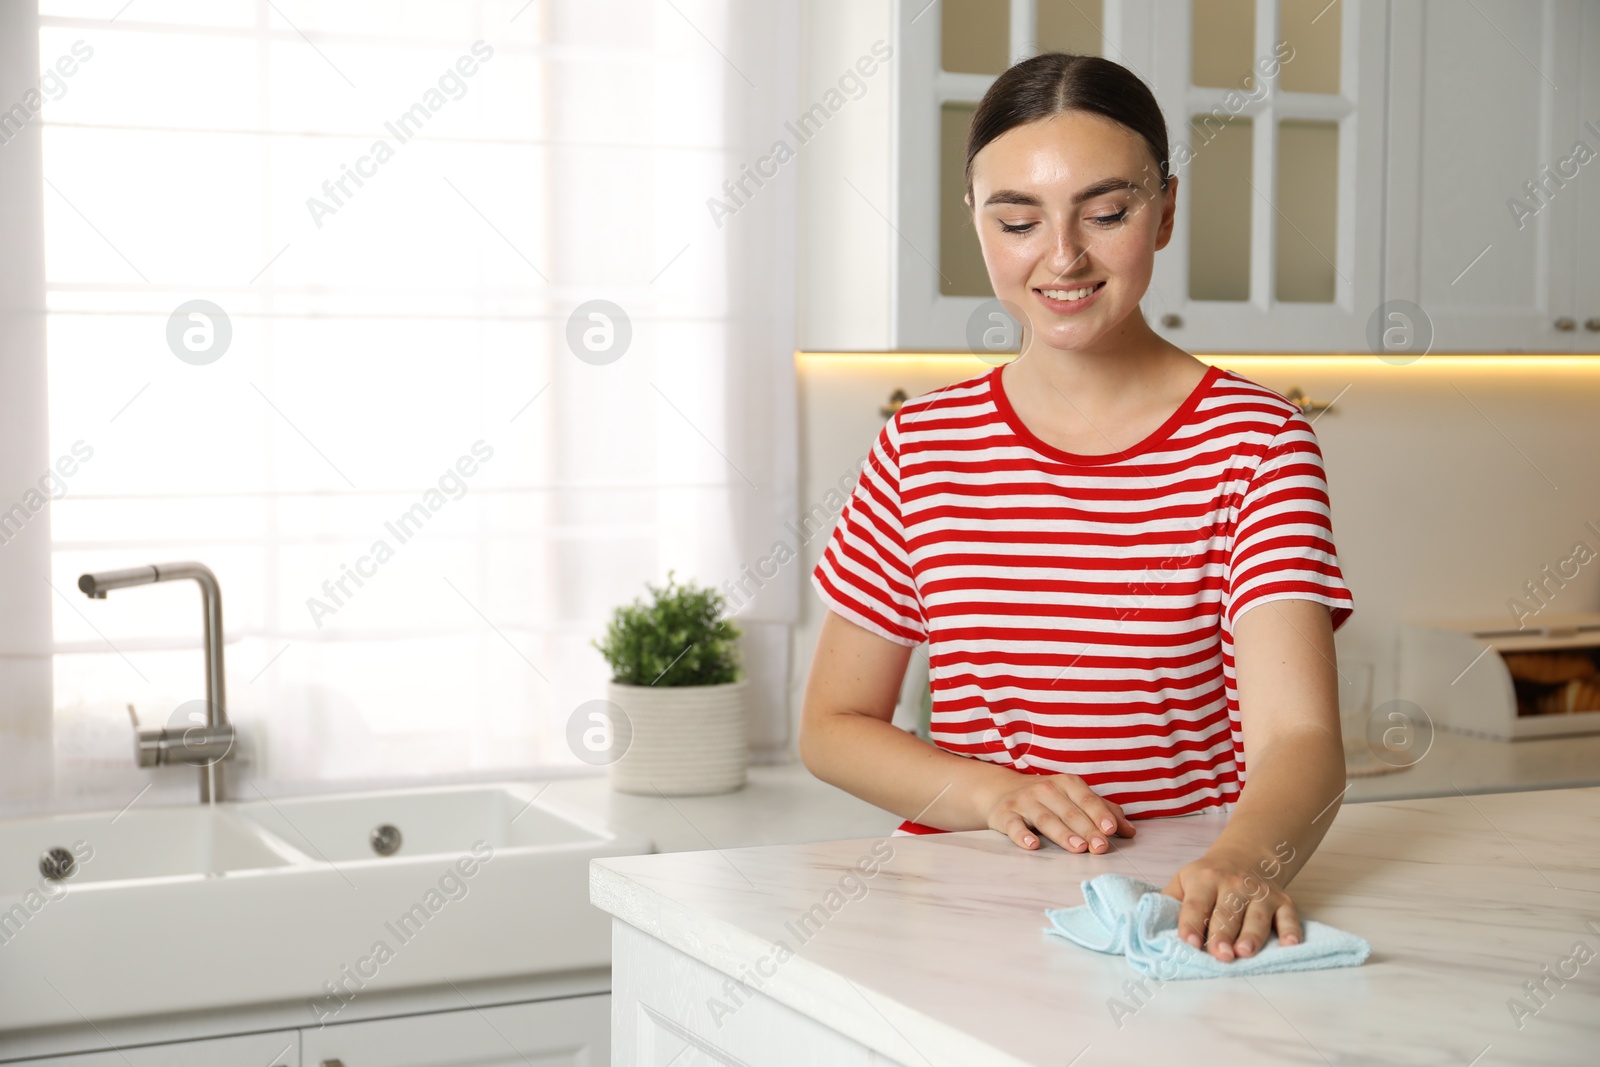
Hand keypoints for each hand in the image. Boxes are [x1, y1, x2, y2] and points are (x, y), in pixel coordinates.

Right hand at [984, 773, 1136, 853]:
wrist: (1001, 791)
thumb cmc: (1048, 798)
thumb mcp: (1074, 798)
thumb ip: (1103, 812)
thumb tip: (1131, 832)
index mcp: (1067, 783)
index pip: (1087, 799)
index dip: (1099, 814)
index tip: (1111, 830)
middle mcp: (1046, 789)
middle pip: (1069, 812)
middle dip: (1086, 829)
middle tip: (1100, 847)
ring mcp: (1024, 801)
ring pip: (1046, 819)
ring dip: (1062, 834)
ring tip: (1078, 848)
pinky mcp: (1005, 815)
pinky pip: (1014, 825)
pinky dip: (1022, 835)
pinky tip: (1033, 845)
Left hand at [1162, 850, 1301, 960]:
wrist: (1246, 856)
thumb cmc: (1207, 878)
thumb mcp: (1183, 881)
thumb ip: (1168, 902)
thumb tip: (1151, 927)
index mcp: (1204, 880)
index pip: (1195, 905)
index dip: (1190, 924)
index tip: (1187, 943)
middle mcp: (1233, 884)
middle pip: (1226, 913)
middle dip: (1222, 934)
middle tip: (1219, 954)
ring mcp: (1260, 893)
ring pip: (1257, 916)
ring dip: (1251, 935)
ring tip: (1244, 952)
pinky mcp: (1283, 901)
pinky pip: (1289, 916)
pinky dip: (1292, 930)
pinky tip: (1291, 944)